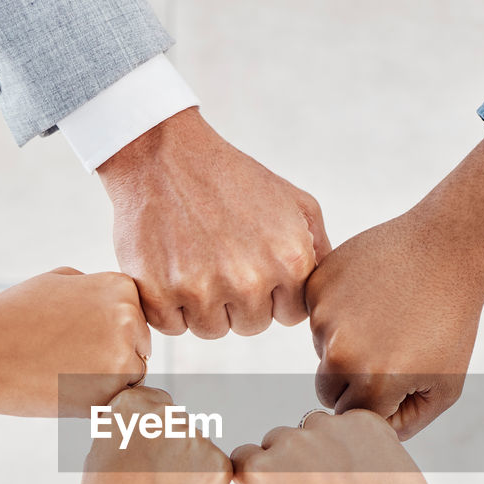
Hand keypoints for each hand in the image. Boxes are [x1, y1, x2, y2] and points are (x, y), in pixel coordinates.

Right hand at [0, 267, 150, 416]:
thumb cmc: (11, 318)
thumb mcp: (56, 281)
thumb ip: (95, 287)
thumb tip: (122, 303)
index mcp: (120, 288)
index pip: (136, 317)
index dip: (106, 330)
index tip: (74, 335)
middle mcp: (129, 319)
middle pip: (139, 347)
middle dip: (112, 355)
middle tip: (67, 357)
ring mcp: (121, 359)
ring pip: (132, 377)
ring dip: (106, 381)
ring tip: (64, 373)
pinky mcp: (108, 396)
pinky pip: (117, 403)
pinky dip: (96, 403)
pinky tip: (64, 391)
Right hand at [67, 386, 232, 483]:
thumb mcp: (102, 451)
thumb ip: (129, 424)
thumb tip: (154, 412)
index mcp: (132, 406)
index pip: (151, 403)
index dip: (144, 434)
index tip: (134, 459)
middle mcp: (167, 416)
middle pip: (176, 424)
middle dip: (167, 449)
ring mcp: (196, 442)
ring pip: (196, 447)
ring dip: (185, 466)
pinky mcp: (220, 468)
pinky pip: (214, 467)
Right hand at [98, 108, 329, 338]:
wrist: (162, 154)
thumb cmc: (230, 177)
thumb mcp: (295, 201)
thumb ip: (318, 248)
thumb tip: (326, 287)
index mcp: (289, 258)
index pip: (290, 314)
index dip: (273, 293)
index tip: (254, 267)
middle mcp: (248, 279)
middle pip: (251, 325)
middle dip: (239, 300)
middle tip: (220, 259)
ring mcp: (200, 289)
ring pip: (212, 329)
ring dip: (204, 306)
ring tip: (195, 260)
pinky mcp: (157, 294)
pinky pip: (172, 326)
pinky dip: (168, 305)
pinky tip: (169, 267)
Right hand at [231, 409, 440, 483]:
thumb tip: (274, 460)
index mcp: (265, 471)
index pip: (244, 456)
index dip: (260, 473)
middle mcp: (291, 442)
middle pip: (278, 439)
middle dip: (292, 457)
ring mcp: (329, 427)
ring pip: (313, 426)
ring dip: (323, 443)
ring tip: (348, 479)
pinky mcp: (364, 420)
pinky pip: (349, 422)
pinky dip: (355, 438)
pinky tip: (369, 468)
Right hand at [305, 131, 483, 438]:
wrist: (447, 248)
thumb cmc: (452, 322)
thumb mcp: (445, 386)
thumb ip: (407, 423)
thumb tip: (369, 439)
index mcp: (373, 384)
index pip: (350, 418)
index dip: (375, 404)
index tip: (397, 380)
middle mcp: (340, 354)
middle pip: (327, 391)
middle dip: (352, 381)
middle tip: (389, 351)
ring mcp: (324, 317)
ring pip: (321, 351)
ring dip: (345, 342)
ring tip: (386, 316)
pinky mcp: (315, 286)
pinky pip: (315, 314)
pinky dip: (336, 310)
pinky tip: (370, 295)